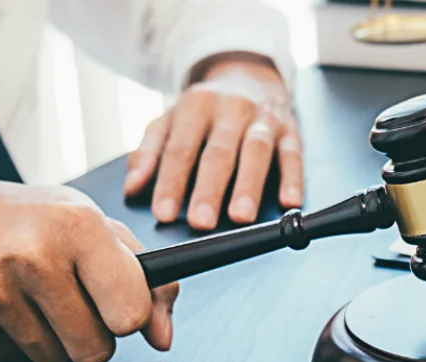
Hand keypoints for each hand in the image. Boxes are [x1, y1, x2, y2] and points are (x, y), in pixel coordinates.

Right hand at [0, 176, 179, 361]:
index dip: (129, 317)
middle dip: (90, 335)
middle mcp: (34, 255)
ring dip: (51, 341)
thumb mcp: (91, 227)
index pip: (131, 312)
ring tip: (29, 299)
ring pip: (57, 361)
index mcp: (76, 225)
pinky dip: (13, 342)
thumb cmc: (24, 222)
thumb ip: (144, 279)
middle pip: (97, 350)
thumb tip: (162, 337)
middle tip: (67, 301)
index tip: (115, 304)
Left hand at [124, 53, 302, 230]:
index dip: (171, 182)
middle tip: (201, 222)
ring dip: (249, 186)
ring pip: (256, 152)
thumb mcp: (171, 121)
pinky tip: (289, 202)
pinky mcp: (290, 130)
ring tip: (241, 217)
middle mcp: (231, 109)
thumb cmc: (205, 110)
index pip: (180, 148)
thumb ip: (150, 153)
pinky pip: (293, 154)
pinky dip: (293, 178)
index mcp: (195, 106)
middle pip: (219, 152)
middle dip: (209, 189)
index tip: (164, 213)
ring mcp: (263, 119)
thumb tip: (132, 187)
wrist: (248, 75)